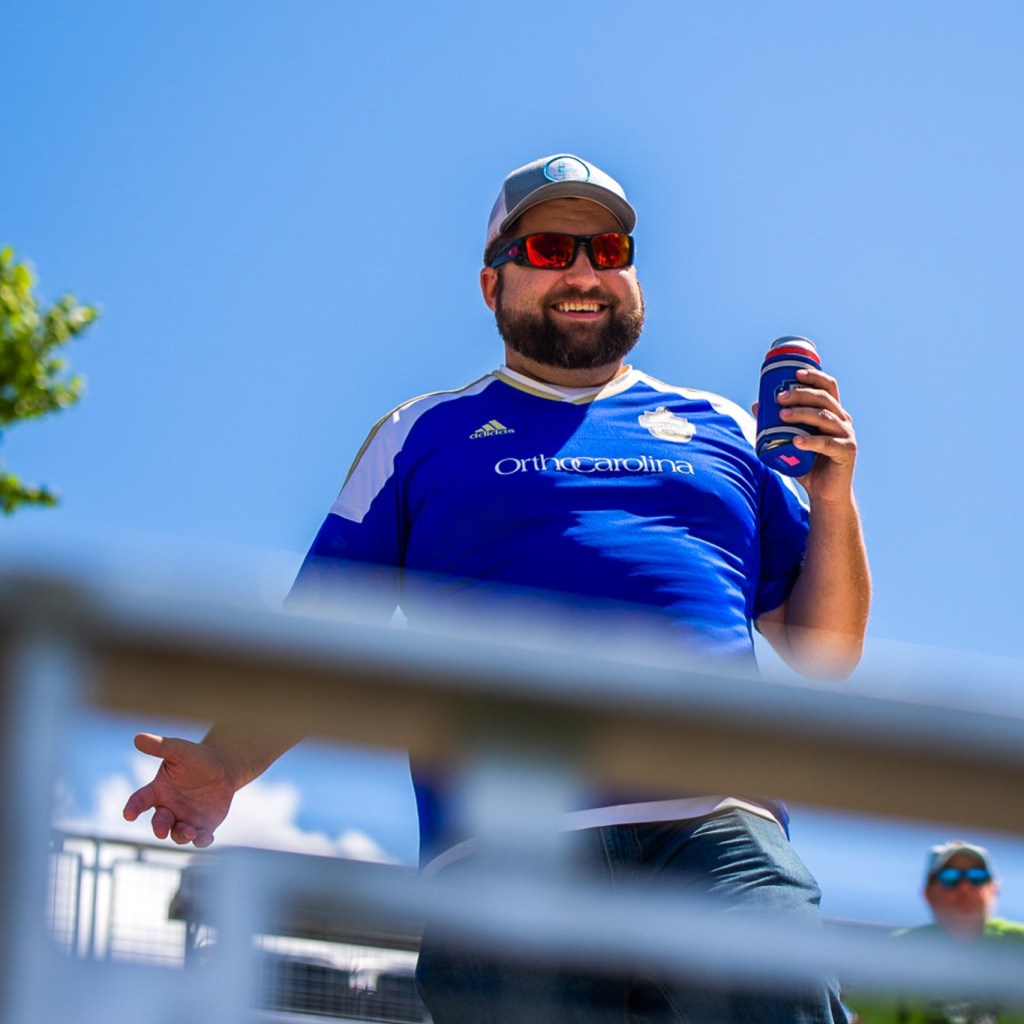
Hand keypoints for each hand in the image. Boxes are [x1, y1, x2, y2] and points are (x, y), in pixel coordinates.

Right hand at [122, 733, 235, 847]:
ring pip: (178, 834)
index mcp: (158, 791)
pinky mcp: (202, 826)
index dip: (133, 807)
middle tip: (162, 830)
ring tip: (189, 831)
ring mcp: (184, 819)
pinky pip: (200, 838)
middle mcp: (168, 808)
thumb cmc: (196, 758)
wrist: (222, 768)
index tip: (129, 814)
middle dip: (159, 828)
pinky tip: (204, 838)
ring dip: (181, 835)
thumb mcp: (180, 750)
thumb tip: (138, 737)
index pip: (140, 800)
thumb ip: (160, 746)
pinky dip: (201, 840)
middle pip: (159, 822)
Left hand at [755, 366, 856, 503]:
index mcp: (832, 413)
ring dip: (802, 413)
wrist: (824, 493)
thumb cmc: (807, 465)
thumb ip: (775, 424)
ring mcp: (846, 436)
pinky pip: (827, 443)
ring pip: (825, 417)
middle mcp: (843, 420)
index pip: (828, 387)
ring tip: (782, 415)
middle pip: (824, 398)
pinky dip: (810, 441)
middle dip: (801, 394)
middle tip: (779, 397)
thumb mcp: (789, 441)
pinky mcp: (846, 452)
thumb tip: (756, 405)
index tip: (795, 373)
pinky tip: (796, 441)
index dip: (814, 377)